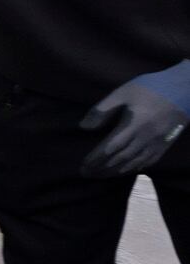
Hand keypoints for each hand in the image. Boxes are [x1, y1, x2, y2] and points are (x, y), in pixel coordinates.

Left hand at [80, 61, 189, 175]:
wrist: (184, 90)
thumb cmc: (151, 88)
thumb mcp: (123, 93)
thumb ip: (102, 110)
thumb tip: (83, 127)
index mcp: (133, 125)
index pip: (110, 148)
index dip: (96, 159)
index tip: (83, 166)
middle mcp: (145, 138)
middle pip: (120, 159)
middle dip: (102, 168)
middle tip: (87, 174)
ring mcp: (157, 143)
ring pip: (134, 163)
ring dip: (116, 171)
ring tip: (101, 175)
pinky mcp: (165, 144)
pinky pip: (149, 161)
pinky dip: (135, 168)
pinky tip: (126, 170)